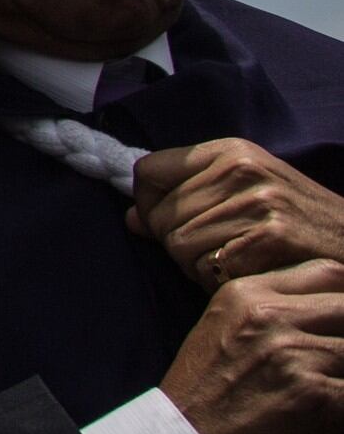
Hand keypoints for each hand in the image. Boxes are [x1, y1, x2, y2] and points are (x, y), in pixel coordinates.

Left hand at [135, 138, 343, 288]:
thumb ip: (188, 198)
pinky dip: (220, 282)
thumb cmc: (301, 227)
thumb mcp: (248, 195)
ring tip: (236, 263)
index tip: (168, 222)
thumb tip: (131, 218)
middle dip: (179, 244)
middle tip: (219, 253)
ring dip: (199, 266)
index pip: (148, 172)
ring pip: (178, 245)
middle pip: (160, 216)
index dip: (150, 205)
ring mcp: (257, 202)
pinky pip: (207, 268)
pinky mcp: (270, 237)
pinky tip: (250, 276)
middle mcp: (241, 169)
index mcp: (230, 151)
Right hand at [160, 259, 343, 433]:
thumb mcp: (223, 329)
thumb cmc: (206, 396)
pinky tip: (336, 413)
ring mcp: (294, 355)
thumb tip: (331, 310)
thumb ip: (272, 309)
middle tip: (338, 362)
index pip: (328, 272)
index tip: (342, 324)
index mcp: (245, 294)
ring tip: (335, 386)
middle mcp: (269, 316)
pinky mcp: (316, 397)